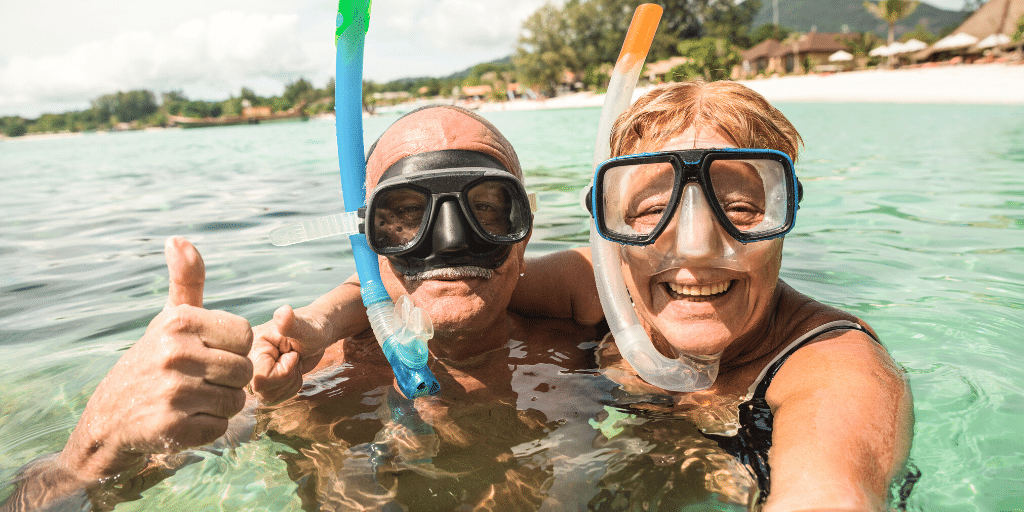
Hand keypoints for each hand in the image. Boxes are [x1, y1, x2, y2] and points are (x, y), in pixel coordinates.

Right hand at [58, 237, 252, 480]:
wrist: (108, 420)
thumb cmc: (153, 362)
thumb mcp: (169, 319)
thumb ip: (186, 281)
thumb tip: (178, 239)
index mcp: (179, 322)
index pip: (245, 335)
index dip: (232, 349)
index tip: (205, 353)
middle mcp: (175, 353)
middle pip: (244, 372)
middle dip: (227, 382)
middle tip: (197, 382)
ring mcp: (173, 391)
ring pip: (236, 402)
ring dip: (219, 407)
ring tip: (190, 400)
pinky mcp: (172, 427)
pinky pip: (220, 428)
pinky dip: (207, 429)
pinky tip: (181, 420)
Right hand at [249, 305, 333, 404]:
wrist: (315, 334)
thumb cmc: (313, 329)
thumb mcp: (306, 328)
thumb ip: (292, 324)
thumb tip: (283, 311)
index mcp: (250, 346)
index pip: (261, 379)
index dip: (284, 371)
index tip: (291, 354)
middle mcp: (247, 360)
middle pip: (264, 392)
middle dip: (287, 378)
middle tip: (293, 358)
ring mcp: (252, 372)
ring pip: (268, 397)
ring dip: (289, 384)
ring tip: (292, 364)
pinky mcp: (260, 382)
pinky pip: (273, 399)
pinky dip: (289, 388)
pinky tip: (290, 371)